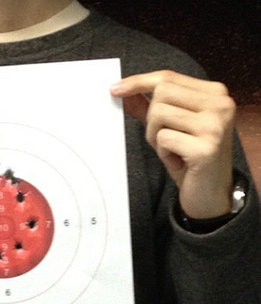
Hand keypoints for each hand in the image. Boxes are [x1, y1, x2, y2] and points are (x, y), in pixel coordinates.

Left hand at [111, 70, 235, 218]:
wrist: (209, 194)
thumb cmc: (189, 160)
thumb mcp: (169, 129)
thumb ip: (148, 108)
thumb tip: (124, 91)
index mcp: (214, 94)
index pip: (168, 77)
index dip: (139, 82)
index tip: (115, 89)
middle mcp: (220, 105)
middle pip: (161, 94)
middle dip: (151, 119)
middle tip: (165, 140)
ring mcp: (215, 125)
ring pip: (159, 114)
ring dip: (156, 138)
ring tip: (173, 152)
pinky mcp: (206, 147)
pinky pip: (163, 139)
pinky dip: (163, 154)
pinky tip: (178, 162)